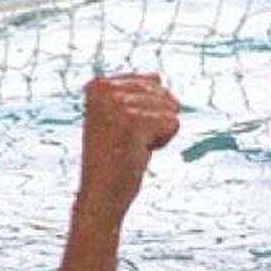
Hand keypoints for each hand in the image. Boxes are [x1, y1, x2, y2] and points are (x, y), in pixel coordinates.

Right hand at [77, 73, 180, 220]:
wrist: (100, 195)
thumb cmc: (113, 159)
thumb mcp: (120, 118)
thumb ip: (135, 94)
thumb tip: (157, 75)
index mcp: (98, 85)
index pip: (153, 81)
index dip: (149, 110)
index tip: (124, 130)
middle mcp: (104, 90)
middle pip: (163, 93)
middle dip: (156, 121)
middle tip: (129, 141)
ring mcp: (117, 104)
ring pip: (170, 109)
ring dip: (158, 133)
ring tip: (132, 146)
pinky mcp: (132, 122)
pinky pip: (173, 123)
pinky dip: (162, 142)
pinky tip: (138, 152)